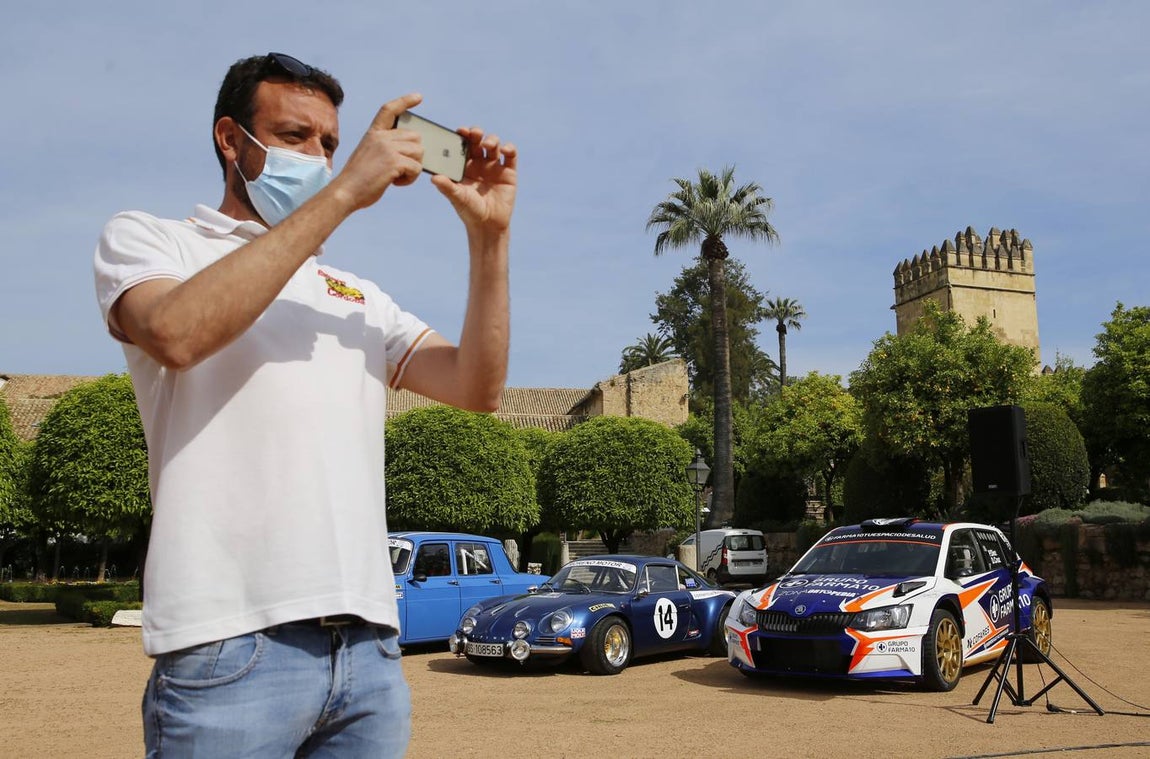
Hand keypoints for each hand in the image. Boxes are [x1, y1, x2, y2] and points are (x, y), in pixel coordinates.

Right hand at [330, 93, 425, 210]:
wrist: (346, 192)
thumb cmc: (358, 179)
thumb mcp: (369, 154)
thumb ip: (385, 147)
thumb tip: (412, 149)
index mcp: (373, 133)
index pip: (390, 110)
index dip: (405, 101)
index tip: (418, 97)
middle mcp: (381, 137)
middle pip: (415, 137)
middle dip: (414, 154)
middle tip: (400, 168)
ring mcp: (387, 148)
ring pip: (419, 152)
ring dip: (413, 168)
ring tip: (396, 176)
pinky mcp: (394, 161)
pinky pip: (416, 167)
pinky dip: (410, 179)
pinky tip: (395, 182)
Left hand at [431, 127, 517, 235]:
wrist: (488, 226)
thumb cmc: (469, 212)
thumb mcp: (457, 198)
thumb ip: (447, 187)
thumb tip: (433, 177)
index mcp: (464, 166)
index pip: (463, 145)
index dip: (462, 136)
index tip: (460, 131)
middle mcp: (479, 163)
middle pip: (478, 141)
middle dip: (476, 133)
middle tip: (473, 133)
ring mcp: (494, 167)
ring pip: (494, 145)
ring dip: (492, 140)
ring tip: (488, 145)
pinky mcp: (509, 173)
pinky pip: (511, 156)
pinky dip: (509, 149)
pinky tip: (505, 150)